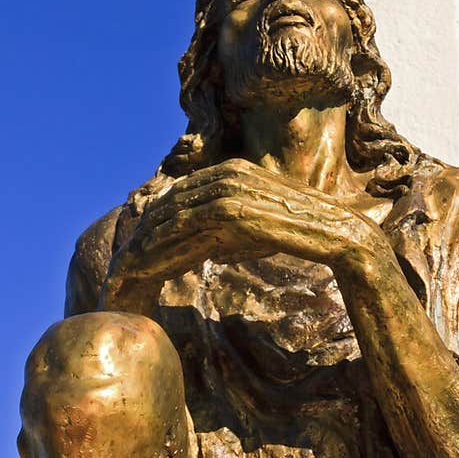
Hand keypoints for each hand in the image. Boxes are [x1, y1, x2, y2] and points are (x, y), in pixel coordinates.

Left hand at [102, 159, 393, 304]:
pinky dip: (160, 256)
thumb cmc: (306, 239)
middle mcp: (225, 174)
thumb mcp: (259, 232)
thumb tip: (212, 248)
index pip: (176, 201)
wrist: (344, 238)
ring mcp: (229, 190)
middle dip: (138, 246)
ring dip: (142, 255)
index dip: (150, 233)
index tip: (130, 264)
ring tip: (121, 284)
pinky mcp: (234, 212)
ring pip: (170, 223)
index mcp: (229, 173)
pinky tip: (143, 279)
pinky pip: (185, 234)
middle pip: (166, 210)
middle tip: (114, 279)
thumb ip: (231, 232)